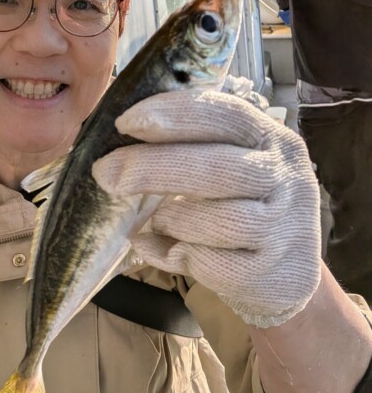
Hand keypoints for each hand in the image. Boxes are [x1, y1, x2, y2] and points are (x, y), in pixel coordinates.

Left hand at [92, 90, 321, 327]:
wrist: (287, 278)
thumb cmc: (244, 208)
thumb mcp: (234, 166)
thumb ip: (193, 150)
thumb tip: (120, 143)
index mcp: (272, 138)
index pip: (226, 115)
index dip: (176, 114)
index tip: (126, 121)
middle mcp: (287, 177)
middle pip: (218, 167)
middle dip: (153, 168)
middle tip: (105, 173)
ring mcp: (285, 227)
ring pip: (222, 220)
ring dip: (173, 219)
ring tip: (151, 222)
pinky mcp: (275, 273)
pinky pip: (219, 266)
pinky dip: (180, 258)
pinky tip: (163, 251)